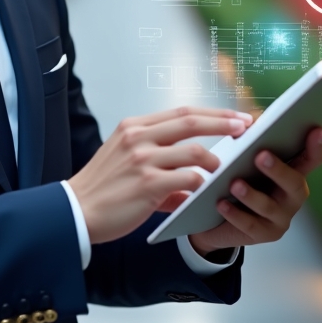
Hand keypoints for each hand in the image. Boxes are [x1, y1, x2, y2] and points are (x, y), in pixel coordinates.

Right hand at [67, 106, 252, 245]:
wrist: (76, 211)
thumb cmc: (102, 189)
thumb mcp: (126, 161)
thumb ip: (159, 163)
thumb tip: (193, 179)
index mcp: (133, 126)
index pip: (181, 112)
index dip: (212, 113)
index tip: (233, 116)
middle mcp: (138, 137)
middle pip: (191, 121)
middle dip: (223, 122)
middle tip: (245, 126)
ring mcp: (143, 159)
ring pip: (195, 151)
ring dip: (215, 161)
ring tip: (223, 170)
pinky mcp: (148, 184)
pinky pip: (188, 179)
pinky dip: (201, 184)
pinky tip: (204, 192)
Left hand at [188, 127, 321, 255]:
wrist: (216, 217)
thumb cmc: (237, 178)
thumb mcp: (243, 159)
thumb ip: (251, 142)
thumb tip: (249, 122)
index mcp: (292, 173)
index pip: (310, 160)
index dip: (316, 147)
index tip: (316, 130)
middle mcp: (292, 197)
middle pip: (294, 183)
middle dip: (278, 169)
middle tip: (261, 155)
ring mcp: (280, 218)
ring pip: (269, 206)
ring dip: (251, 194)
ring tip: (235, 183)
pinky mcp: (263, 235)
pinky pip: (249, 224)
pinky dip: (234, 213)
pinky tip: (221, 203)